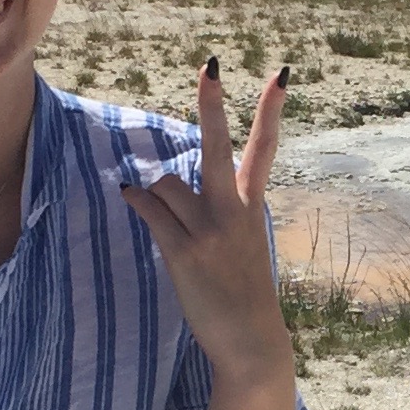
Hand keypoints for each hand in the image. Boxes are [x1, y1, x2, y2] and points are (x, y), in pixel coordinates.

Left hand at [121, 62, 295, 388]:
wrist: (251, 340)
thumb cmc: (242, 292)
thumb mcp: (243, 244)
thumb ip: (216, 211)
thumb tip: (161, 186)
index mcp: (252, 206)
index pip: (266, 149)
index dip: (271, 110)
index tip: (281, 74)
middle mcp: (234, 212)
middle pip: (219, 148)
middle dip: (213, 107)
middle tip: (210, 69)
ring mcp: (210, 232)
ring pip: (167, 184)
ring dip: (155, 191)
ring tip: (157, 209)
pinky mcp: (185, 253)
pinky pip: (151, 211)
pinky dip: (137, 199)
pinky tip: (128, 194)